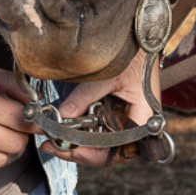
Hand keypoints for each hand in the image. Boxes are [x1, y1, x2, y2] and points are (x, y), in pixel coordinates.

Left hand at [41, 49, 159, 167]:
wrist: (139, 41)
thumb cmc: (132, 57)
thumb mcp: (107, 76)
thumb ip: (85, 96)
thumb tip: (64, 115)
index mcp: (143, 120)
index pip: (119, 149)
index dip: (94, 154)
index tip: (72, 150)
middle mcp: (136, 126)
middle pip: (107, 151)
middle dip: (78, 152)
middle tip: (52, 147)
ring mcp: (125, 120)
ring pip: (101, 143)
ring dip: (77, 144)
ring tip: (52, 142)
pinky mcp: (116, 113)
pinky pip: (99, 129)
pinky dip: (82, 131)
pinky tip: (64, 131)